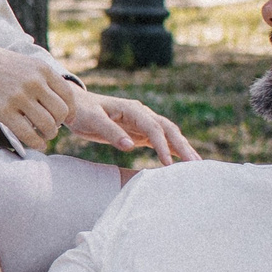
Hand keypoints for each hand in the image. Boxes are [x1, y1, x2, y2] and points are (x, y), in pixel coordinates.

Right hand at [0, 45, 75, 146]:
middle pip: (61, 112)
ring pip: (48, 125)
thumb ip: (39, 77)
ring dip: (49, 135)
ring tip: (44, 136)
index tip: (67, 119)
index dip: (71, 111)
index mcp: (41, 69)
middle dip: (59, 124)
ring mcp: (19, 97)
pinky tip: (37, 145)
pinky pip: (28, 134)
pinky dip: (36, 143)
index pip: (68, 96)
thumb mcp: (22, 62)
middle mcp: (34, 82)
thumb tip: (55, 97)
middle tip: (51, 128)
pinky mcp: (4, 111)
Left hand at [66, 91, 199, 162]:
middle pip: (168, 130)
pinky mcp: (139, 132)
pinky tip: (181, 161)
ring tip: (196, 165)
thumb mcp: (92, 121)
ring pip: (168, 134)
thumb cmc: (82, 112)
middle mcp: (142, 114)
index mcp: (132, 109)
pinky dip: (172, 150)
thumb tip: (130, 146)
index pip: (153, 127)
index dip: (162, 145)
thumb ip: (111, 132)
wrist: (75, 105)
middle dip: (182, 146)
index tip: (168, 164)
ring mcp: (142, 122)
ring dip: (182, 148)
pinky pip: (160, 140)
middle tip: (196, 165)